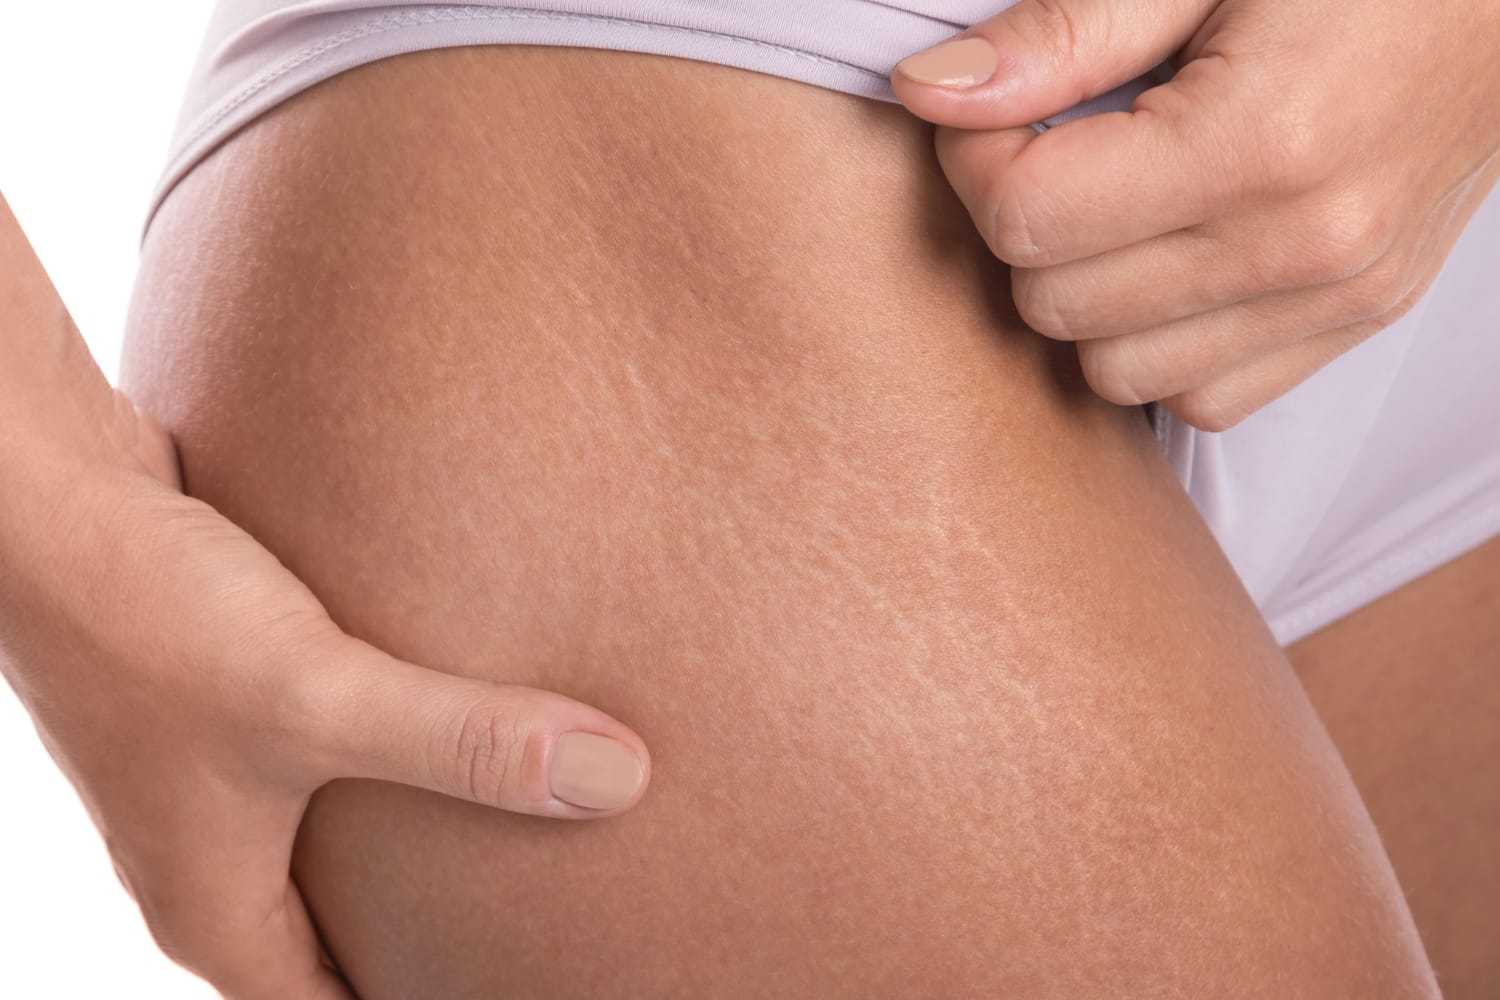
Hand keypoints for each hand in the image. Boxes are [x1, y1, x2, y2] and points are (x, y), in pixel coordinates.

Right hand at [1, 406, 650, 997]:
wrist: (45, 494)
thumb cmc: (148, 613)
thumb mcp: (318, 696)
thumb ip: (466, 742)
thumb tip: (617, 782)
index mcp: (216, 909)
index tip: (515, 984)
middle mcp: (209, 858)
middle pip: (338, 943)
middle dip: (427, 943)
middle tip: (534, 922)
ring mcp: (217, 776)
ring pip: (334, 846)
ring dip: (413, 841)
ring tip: (518, 828)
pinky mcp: (235, 699)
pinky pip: (330, 757)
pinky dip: (392, 755)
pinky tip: (456, 715)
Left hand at [890, 0, 1499, 428]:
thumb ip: (1064, 36)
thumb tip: (927, 94)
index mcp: (1260, 143)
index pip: (1029, 218)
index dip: (975, 162)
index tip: (992, 116)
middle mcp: (1303, 246)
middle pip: (1055, 306)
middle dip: (1022, 227)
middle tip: (1051, 150)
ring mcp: (1337, 300)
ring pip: (1113, 372)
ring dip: (1084, 296)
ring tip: (1114, 206)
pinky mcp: (1355, 324)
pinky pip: (1200, 398)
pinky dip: (1159, 343)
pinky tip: (1174, 258)